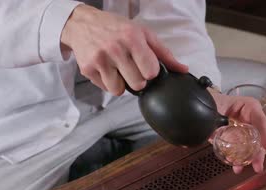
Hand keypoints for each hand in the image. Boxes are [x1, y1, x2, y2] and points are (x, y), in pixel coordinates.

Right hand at [61, 5, 187, 94]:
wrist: (82, 24)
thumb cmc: (116, 28)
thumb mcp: (143, 34)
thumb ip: (164, 54)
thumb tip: (182, 70)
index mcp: (132, 38)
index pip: (151, 72)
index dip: (150, 71)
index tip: (145, 65)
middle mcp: (115, 48)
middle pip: (137, 84)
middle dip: (137, 79)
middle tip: (130, 67)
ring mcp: (100, 59)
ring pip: (119, 90)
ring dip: (121, 83)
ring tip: (118, 68)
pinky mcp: (88, 69)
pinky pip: (106, 88)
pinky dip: (108, 82)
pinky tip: (106, 68)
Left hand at [211, 93, 265, 173]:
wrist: (204, 106)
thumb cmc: (213, 102)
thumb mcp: (215, 107)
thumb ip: (215, 121)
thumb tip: (213, 134)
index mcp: (249, 107)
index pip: (261, 120)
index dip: (265, 134)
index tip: (265, 147)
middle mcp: (250, 119)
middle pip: (259, 136)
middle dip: (258, 153)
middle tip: (257, 166)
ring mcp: (245, 130)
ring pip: (251, 146)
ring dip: (248, 159)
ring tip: (240, 168)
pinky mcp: (238, 138)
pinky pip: (242, 149)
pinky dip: (240, 158)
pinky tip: (236, 166)